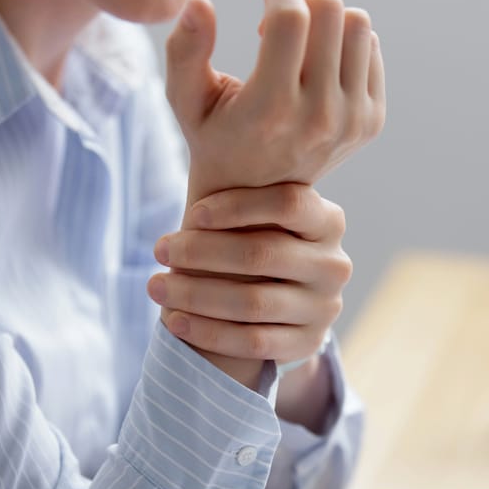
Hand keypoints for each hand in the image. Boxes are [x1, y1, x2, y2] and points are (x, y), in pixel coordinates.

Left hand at [148, 184, 350, 364]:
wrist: (281, 305)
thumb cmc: (257, 241)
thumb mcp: (258, 215)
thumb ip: (240, 191)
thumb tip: (197, 144)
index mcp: (328, 221)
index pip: (289, 203)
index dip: (237, 207)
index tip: (193, 213)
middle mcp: (334, 264)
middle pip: (263, 254)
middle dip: (201, 252)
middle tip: (161, 249)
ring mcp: (324, 308)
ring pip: (253, 303)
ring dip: (195, 294)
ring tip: (155, 285)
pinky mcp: (307, 344)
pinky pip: (253, 342)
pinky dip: (207, 331)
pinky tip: (175, 320)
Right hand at [165, 0, 385, 203]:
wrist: (257, 197)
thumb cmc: (215, 137)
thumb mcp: (186, 99)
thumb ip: (185, 50)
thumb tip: (200, 3)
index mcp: (272, 109)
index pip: (290, 18)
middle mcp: (319, 116)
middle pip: (330, 10)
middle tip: (276, 15)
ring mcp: (352, 121)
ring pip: (357, 25)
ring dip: (324, 17)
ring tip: (297, 38)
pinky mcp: (371, 121)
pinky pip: (371, 48)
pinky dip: (344, 42)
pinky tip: (316, 61)